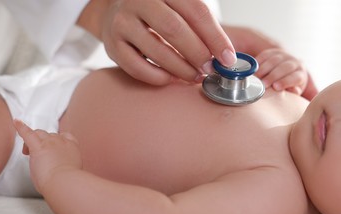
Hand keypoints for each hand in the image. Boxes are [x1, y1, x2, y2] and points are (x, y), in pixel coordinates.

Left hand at [14, 120, 81, 192]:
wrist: (65, 183)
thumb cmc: (68, 182)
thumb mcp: (72, 169)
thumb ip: (65, 164)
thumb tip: (58, 168)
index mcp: (72, 147)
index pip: (65, 136)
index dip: (57, 140)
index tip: (53, 148)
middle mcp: (62, 141)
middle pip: (50, 134)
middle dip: (43, 142)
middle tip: (38, 157)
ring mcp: (50, 143)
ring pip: (39, 133)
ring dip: (33, 139)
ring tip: (27, 152)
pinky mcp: (37, 147)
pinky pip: (28, 133)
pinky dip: (20, 127)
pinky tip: (16, 122)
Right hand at [79, 0, 234, 84]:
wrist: (117, 13)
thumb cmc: (157, 15)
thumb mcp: (178, 9)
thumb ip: (199, 26)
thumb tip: (225, 57)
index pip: (196, 11)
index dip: (215, 38)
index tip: (228, 59)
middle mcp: (140, 0)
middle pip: (175, 29)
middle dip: (197, 54)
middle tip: (210, 69)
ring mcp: (123, 22)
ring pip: (156, 49)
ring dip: (180, 69)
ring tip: (194, 76)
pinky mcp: (112, 45)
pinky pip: (137, 67)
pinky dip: (157, 77)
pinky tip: (171, 78)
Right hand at [254, 48, 316, 98]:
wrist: (288, 71)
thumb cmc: (289, 85)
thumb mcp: (292, 91)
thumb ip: (293, 91)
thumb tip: (294, 90)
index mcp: (300, 74)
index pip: (295, 77)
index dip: (285, 81)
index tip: (275, 87)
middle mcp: (294, 62)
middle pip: (284, 67)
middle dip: (272, 76)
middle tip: (263, 84)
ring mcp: (284, 56)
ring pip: (274, 60)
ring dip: (263, 69)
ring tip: (255, 78)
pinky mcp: (273, 52)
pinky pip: (265, 55)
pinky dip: (258, 62)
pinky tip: (252, 70)